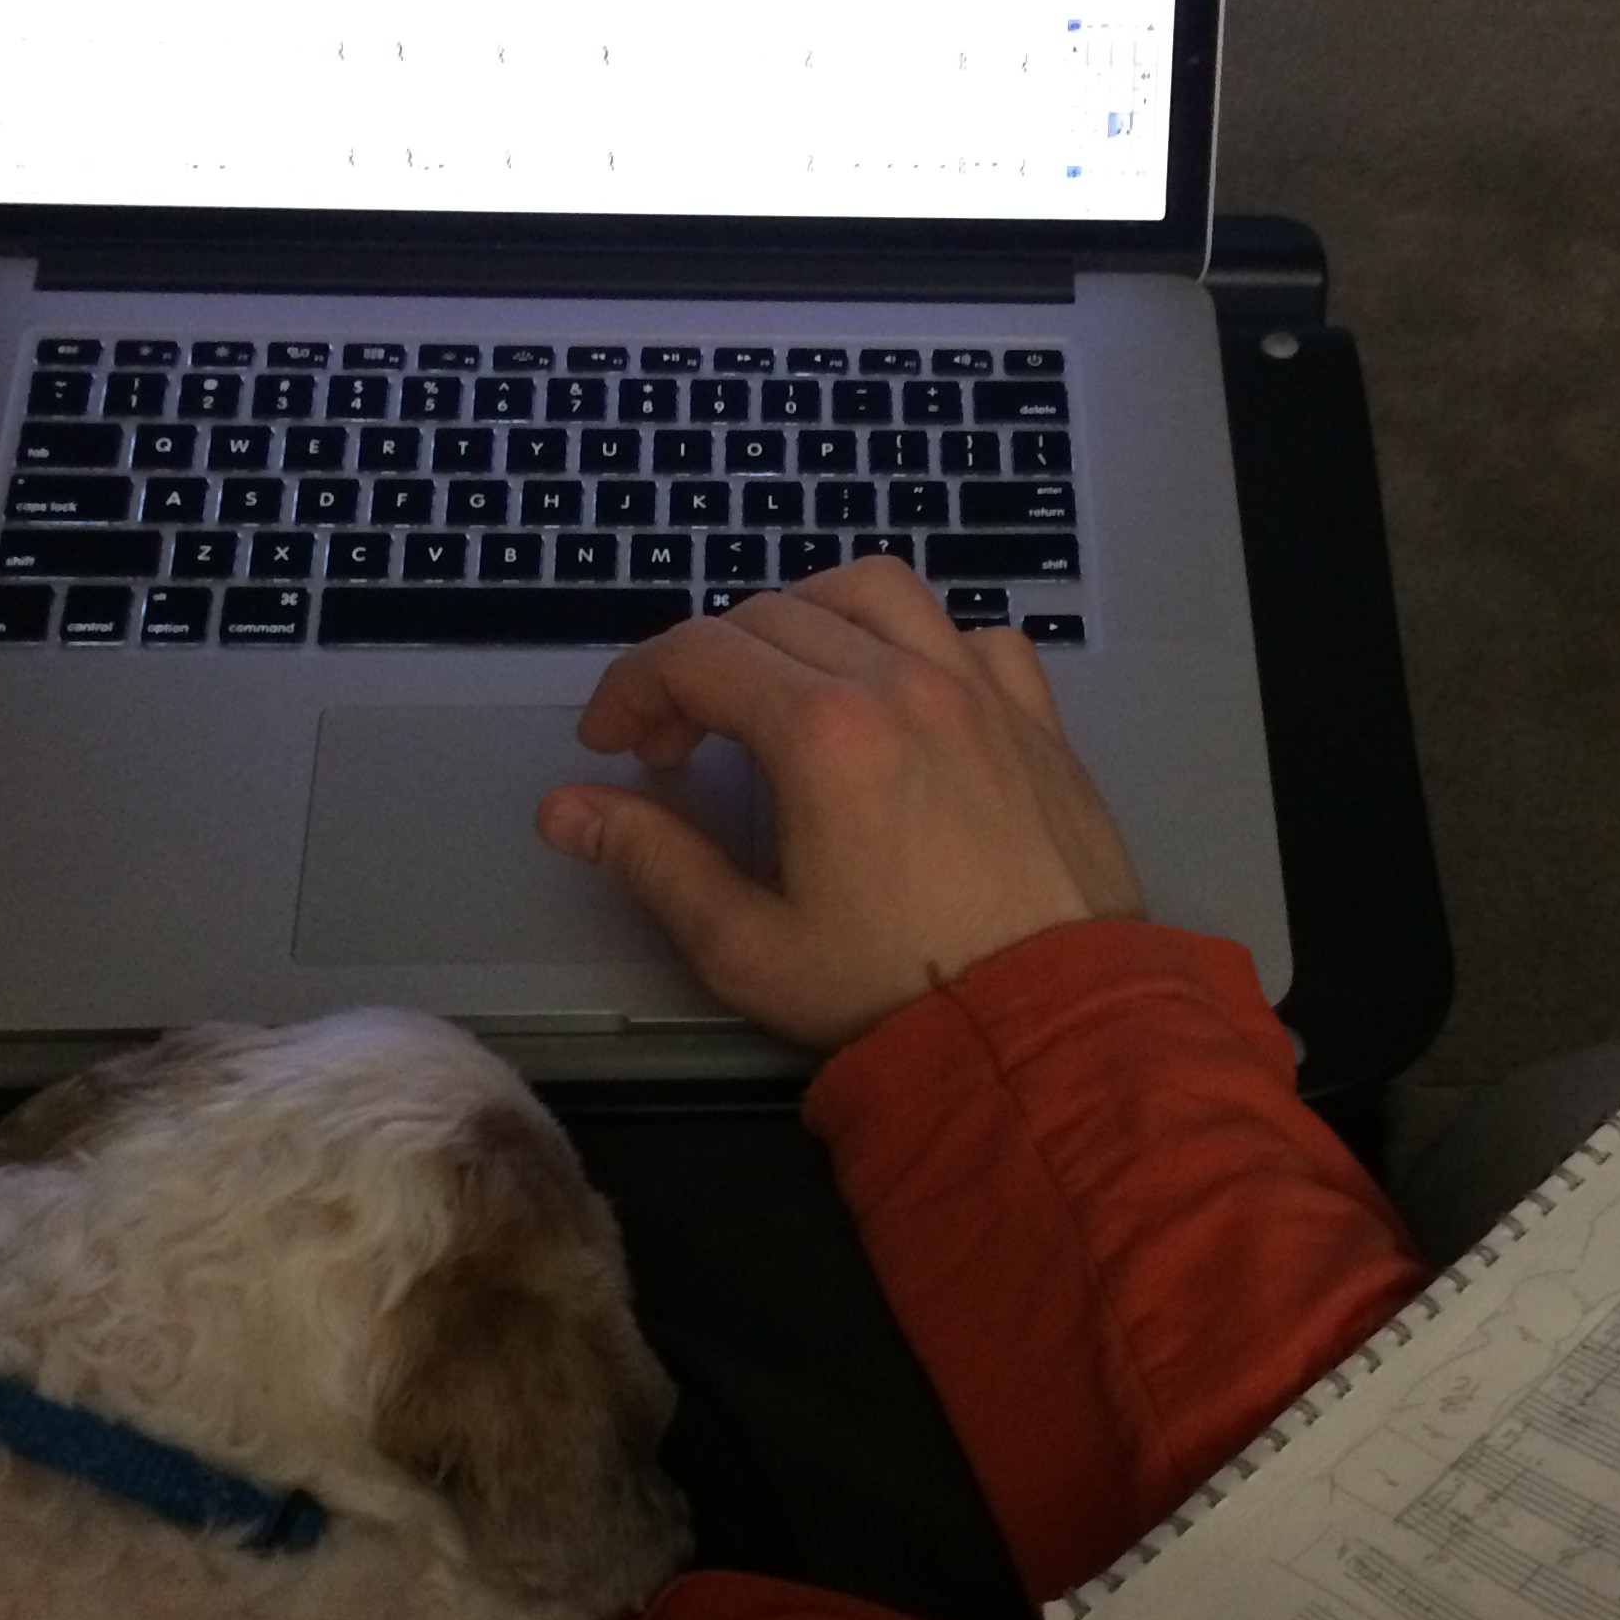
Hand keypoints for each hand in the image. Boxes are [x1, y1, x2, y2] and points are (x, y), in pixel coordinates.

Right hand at [536, 559, 1143, 1050]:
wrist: (1051, 1026)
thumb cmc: (895, 994)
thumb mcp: (747, 947)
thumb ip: (653, 862)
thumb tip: (568, 809)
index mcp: (824, 729)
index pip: (696, 654)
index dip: (632, 687)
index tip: (610, 742)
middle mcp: (903, 681)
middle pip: (772, 614)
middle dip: (701, 664)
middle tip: (677, 744)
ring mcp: (980, 691)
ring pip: (875, 592)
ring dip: (804, 618)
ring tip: (776, 685)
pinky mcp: (1037, 720)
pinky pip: (971, 635)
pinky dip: (918, 642)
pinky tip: (899, 695)